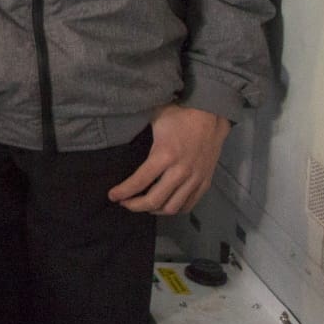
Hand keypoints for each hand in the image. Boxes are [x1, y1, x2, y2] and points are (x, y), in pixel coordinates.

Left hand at [108, 105, 230, 214]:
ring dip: (154, 210)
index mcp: (164, 155)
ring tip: (143, 205)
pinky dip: (175, 209)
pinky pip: (189, 204)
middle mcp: (180, 171)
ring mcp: (195, 178)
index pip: (140, 181)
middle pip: (155, 200)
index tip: (112, 196)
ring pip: (172, 207)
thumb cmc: (178, 113)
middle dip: (135, 206)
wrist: (211, 113)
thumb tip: (120, 136)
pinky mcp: (205, 181)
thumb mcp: (154, 119)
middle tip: (124, 203)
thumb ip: (139, 132)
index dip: (123, 192)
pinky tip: (164, 205)